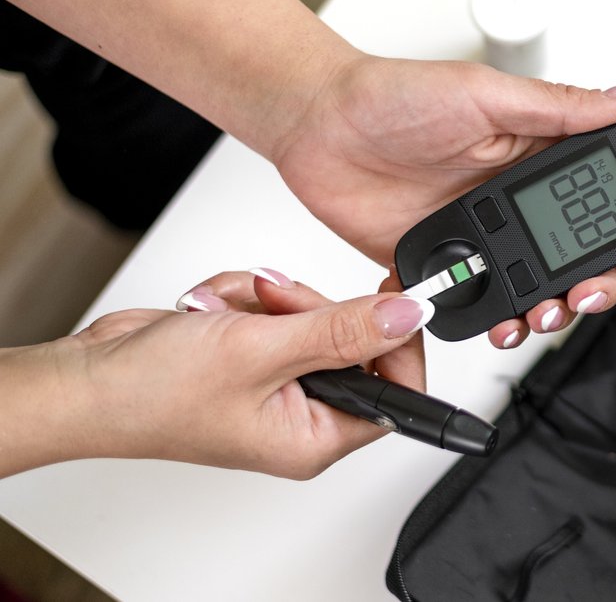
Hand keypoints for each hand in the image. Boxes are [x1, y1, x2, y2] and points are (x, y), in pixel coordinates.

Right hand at [11, 269, 430, 478]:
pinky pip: (277, 308)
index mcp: (316, 438)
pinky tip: (210, 310)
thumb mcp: (262, 351)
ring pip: (312, 314)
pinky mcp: (254, 354)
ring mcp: (277, 383)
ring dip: (269, 300)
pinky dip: (244, 298)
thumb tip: (409, 317)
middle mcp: (302, 416)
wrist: (86, 378)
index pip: (396, 390)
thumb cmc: (154, 394)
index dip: (398, 340)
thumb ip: (341, 331)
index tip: (392, 297)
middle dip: (310, 308)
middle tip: (273, 304)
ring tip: (225, 312)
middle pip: (353, 340)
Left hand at [269, 58, 615, 347]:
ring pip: (537, 289)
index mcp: (540, 155)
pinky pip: (479, 304)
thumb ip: (560, 107)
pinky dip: (491, 321)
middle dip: (594, 287)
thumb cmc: (393, 95)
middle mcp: (518, 199)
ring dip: (546, 312)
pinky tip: (490, 320)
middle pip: (582, 258)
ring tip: (533, 315)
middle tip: (580, 296)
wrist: (315, 124)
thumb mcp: (486, 93)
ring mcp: (484, 235)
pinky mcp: (446, 264)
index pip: (607, 203)